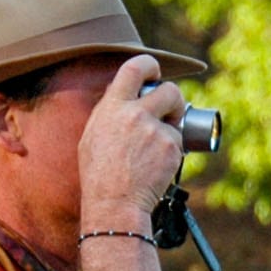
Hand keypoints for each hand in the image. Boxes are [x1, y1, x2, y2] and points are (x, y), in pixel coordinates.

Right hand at [77, 56, 185, 229]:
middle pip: (169, 89)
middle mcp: (135, 114)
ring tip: (158, 146)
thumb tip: (122, 93)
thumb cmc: (99, 176)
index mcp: (112, 107)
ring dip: (174, 126)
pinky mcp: (171, 147)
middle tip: (170, 113)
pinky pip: (179, 142)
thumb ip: (109, 111)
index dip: (150, 65)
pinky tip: (157, 166)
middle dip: (173, 99)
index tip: (155, 73)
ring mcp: (155, 130)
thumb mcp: (92, 136)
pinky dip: (173, 152)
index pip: (135, 68)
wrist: (115, 204)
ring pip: (177, 117)